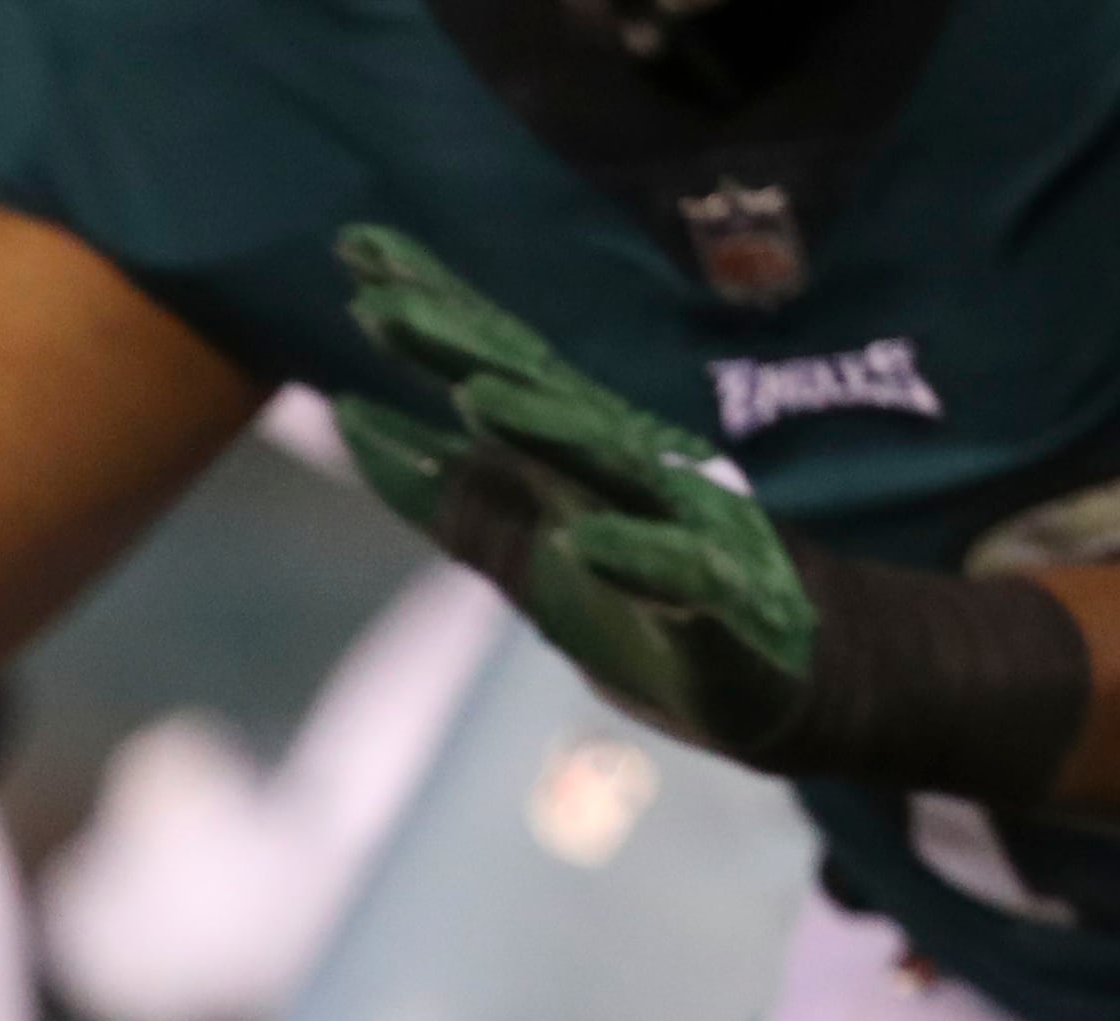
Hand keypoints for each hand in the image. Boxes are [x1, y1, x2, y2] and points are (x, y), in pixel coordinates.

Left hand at [330, 224, 809, 755]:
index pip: (496, 363)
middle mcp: (621, 466)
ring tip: (475, 398)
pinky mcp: (716, 597)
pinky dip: (629, 555)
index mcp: (574, 449)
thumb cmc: (638, 592)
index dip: (430, 310)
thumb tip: (352, 421)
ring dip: (543, 429)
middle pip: (538, 393)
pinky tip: (579, 542)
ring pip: (606, 464)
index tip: (355, 250)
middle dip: (464, 346)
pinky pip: (675, 572)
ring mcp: (672, 522)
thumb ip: (443, 488)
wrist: (767, 670)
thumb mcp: (522, 543)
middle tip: (381, 303)